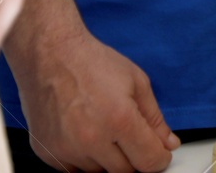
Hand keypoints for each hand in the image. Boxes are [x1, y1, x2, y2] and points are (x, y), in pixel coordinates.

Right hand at [12, 25, 178, 171]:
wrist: (50, 55)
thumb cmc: (92, 63)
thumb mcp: (137, 82)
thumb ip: (154, 119)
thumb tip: (168, 143)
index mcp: (119, 120)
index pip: (149, 161)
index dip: (160, 158)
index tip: (160, 153)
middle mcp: (91, 139)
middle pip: (125, 171)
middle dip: (134, 157)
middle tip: (131, 136)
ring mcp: (66, 149)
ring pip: (99, 172)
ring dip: (108, 158)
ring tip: (105, 128)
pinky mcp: (47, 153)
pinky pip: (74, 170)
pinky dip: (85, 159)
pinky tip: (87, 135)